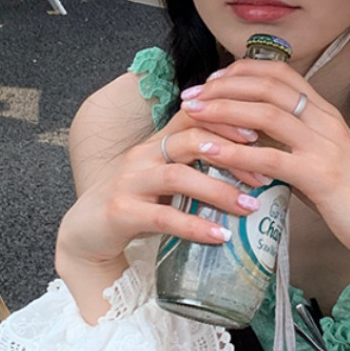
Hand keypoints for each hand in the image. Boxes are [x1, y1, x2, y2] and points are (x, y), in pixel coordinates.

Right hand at [56, 108, 263, 275]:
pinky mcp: (120, 212)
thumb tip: (255, 166)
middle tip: (264, 174)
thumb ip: (197, 166)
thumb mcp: (166, 177)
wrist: (85, 232)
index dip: (226, 119)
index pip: (193, 115)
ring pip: (178, 176)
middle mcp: (142, 155)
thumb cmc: (136, 202)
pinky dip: (194, 225)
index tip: (259, 134)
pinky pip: (162, 216)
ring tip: (249, 207)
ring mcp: (129, 182)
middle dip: (230, 155)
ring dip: (218, 191)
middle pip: (189, 139)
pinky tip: (219, 235)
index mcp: (157, 142)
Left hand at [176, 60, 349, 272]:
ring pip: (266, 113)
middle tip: (190, 95)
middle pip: (268, 86)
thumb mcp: (319, 160)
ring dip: (222, 110)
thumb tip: (247, 138)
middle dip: (223, 86)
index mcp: (326, 113)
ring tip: (191, 114)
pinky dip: (236, 152)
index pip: (280, 73)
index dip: (241, 71)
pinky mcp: (321, 176)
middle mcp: (326, 121)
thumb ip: (290, 145)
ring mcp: (325, 146)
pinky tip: (210, 151)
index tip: (210, 81)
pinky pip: (270, 157)